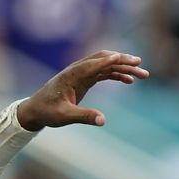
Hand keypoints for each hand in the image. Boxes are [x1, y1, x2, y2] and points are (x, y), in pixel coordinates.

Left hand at [16, 50, 149, 130]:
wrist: (36, 110)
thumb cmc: (47, 112)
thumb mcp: (64, 116)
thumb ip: (83, 116)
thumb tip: (102, 120)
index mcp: (71, 75)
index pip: (92, 64)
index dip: (108, 60)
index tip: (123, 57)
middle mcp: (78, 70)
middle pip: (103, 59)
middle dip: (122, 60)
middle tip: (140, 65)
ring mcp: (82, 73)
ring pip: (107, 65)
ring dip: (124, 67)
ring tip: (143, 75)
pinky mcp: (85, 79)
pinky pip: (104, 73)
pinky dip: (117, 75)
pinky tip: (129, 81)